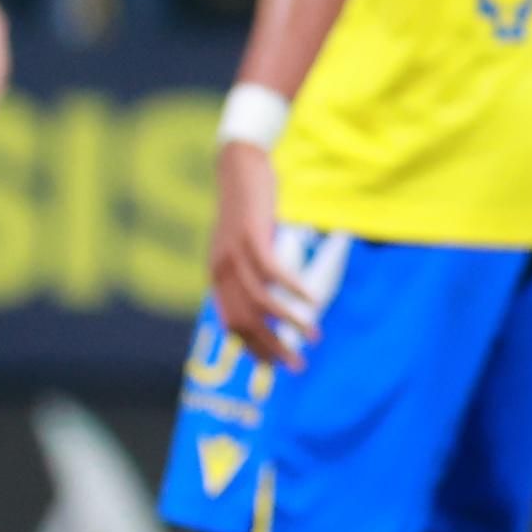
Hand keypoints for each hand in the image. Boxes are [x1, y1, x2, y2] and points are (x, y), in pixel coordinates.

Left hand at [205, 138, 316, 368]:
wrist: (239, 165)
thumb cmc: (248, 203)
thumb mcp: (244, 241)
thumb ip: (252, 266)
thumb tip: (274, 290)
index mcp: (217, 275)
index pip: (232, 324)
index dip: (253, 348)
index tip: (276, 364)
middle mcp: (221, 270)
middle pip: (245, 321)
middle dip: (272, 347)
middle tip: (297, 366)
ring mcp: (235, 255)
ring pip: (261, 302)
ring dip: (289, 323)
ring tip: (313, 335)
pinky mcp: (252, 238)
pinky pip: (275, 272)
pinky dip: (295, 290)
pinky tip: (313, 302)